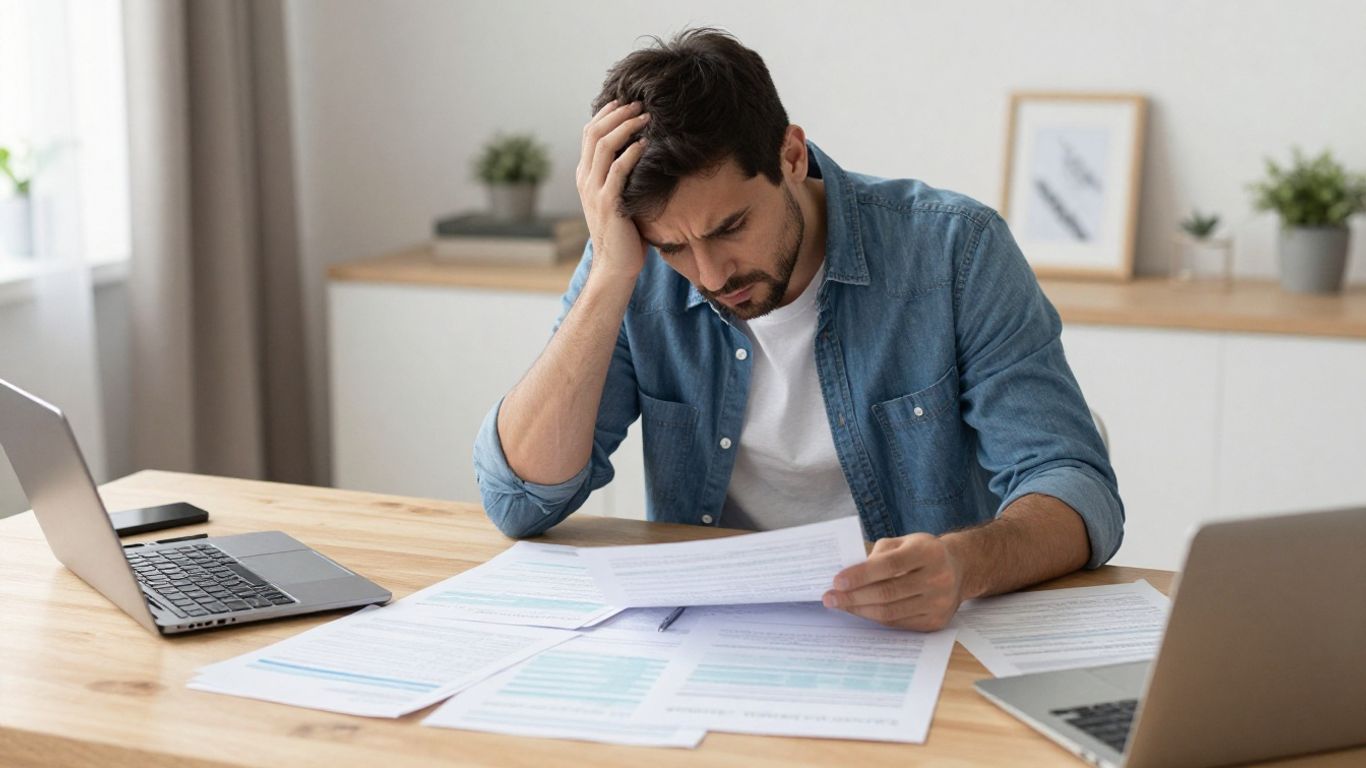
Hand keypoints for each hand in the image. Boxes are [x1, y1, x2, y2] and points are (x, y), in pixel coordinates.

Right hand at [575, 100, 651, 282]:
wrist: (615, 265)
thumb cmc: (623, 232)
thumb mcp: (617, 196)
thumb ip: (620, 175)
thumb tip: (640, 149)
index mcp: (585, 175)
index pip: (589, 133)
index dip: (607, 113)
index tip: (627, 100)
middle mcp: (585, 179)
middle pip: (594, 132)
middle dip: (618, 113)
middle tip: (640, 103)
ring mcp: (595, 191)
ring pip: (604, 146)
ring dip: (626, 127)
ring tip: (646, 117)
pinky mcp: (609, 203)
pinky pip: (618, 170)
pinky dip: (632, 153)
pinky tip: (646, 144)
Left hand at [822, 533, 964, 630]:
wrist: (958, 569)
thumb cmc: (922, 552)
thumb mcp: (904, 542)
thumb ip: (878, 554)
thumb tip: (849, 576)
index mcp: (928, 552)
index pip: (889, 565)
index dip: (861, 574)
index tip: (836, 581)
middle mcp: (938, 578)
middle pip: (887, 592)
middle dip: (853, 596)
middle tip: (830, 598)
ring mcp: (939, 603)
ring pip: (890, 612)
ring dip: (860, 610)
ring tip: (840, 605)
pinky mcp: (936, 622)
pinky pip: (898, 623)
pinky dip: (875, 618)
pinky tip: (860, 611)